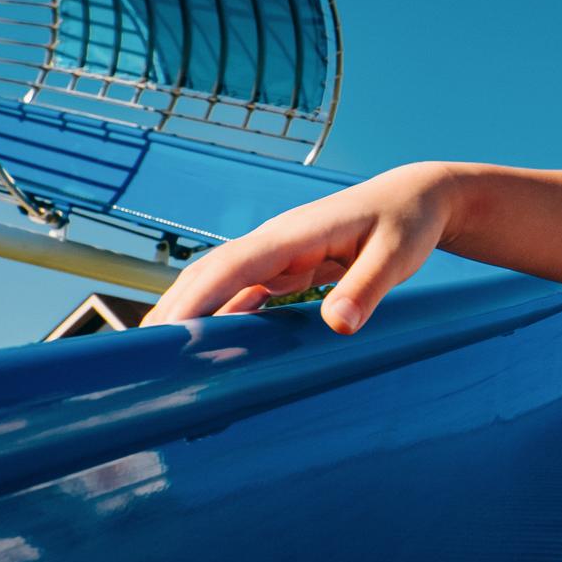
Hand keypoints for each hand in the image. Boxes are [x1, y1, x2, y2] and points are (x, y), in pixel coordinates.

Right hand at [141, 162, 454, 334]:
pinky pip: (242, 295)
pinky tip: (209, 350)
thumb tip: (338, 326)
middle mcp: (275, 242)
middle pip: (209, 277)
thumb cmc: (408, 223)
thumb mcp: (397, 256)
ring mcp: (277, 255)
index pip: (231, 267)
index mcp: (293, 234)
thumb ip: (367, 288)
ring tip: (163, 364)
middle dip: (175, 314)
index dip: (195, 300)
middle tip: (145, 363)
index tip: (165, 335)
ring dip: (190, 318)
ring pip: (219, 285)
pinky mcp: (286, 268)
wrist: (417, 198)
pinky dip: (221, 319)